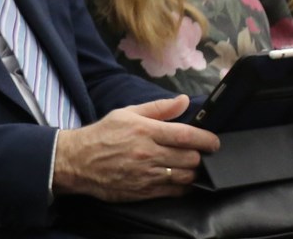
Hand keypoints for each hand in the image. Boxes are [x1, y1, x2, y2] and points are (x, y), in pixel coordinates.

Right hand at [54, 95, 217, 200]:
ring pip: (187, 176)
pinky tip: (179, 178)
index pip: (186, 136)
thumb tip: (184, 100)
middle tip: (198, 153)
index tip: (214, 141)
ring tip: (189, 165)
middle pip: (191, 158)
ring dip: (193, 171)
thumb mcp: (126, 113)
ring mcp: (147, 174)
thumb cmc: (103, 134)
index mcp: (144, 130)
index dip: (207, 139)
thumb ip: (158, 108)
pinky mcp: (145, 192)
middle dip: (200, 156)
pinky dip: (183, 186)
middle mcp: (148, 153)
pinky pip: (176, 192)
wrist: (78, 161)